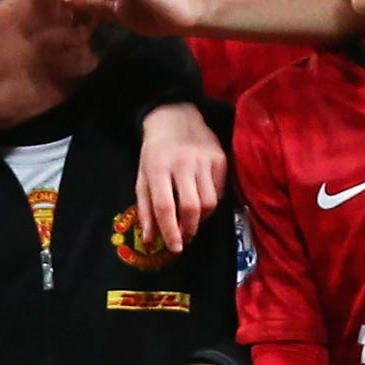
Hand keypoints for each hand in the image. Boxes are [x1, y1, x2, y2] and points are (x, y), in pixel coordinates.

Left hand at [137, 104, 226, 252]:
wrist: (175, 117)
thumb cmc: (155, 152)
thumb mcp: (143, 177)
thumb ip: (145, 208)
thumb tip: (151, 239)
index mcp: (158, 168)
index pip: (165, 206)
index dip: (170, 231)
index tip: (174, 247)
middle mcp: (182, 163)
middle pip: (191, 206)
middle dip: (189, 228)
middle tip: (185, 238)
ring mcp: (204, 160)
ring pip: (210, 201)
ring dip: (201, 218)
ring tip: (193, 219)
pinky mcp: (221, 158)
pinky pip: (220, 191)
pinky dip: (212, 202)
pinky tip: (202, 200)